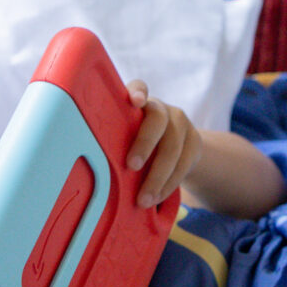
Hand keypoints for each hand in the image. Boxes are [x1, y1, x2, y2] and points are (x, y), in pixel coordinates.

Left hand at [124, 82, 202, 207]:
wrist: (175, 149)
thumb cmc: (135, 145)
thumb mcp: (124, 137)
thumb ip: (114, 141)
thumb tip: (92, 170)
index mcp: (139, 103)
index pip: (139, 87)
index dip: (138, 92)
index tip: (135, 101)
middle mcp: (161, 108)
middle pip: (157, 120)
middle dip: (144, 143)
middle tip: (131, 166)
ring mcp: (180, 123)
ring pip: (172, 147)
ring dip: (157, 176)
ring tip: (143, 199)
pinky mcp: (194, 140)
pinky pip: (184, 163)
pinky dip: (169, 184)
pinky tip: (157, 197)